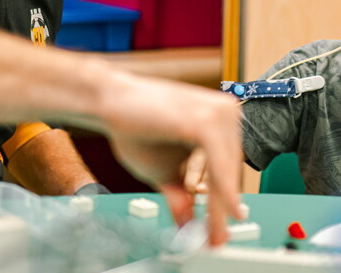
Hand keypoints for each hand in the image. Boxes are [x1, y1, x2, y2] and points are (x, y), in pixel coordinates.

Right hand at [102, 73, 242, 245]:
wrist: (110, 102)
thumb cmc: (134, 127)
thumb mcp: (162, 170)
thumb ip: (180, 195)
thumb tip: (187, 225)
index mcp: (219, 120)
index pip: (227, 166)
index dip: (225, 200)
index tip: (222, 229)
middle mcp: (225, 112)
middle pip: (231, 170)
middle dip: (223, 208)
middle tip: (218, 239)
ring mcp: (219, 113)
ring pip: (227, 171)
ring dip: (221, 206)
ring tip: (214, 233)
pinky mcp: (207, 120)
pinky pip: (220, 166)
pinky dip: (222, 192)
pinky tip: (223, 212)